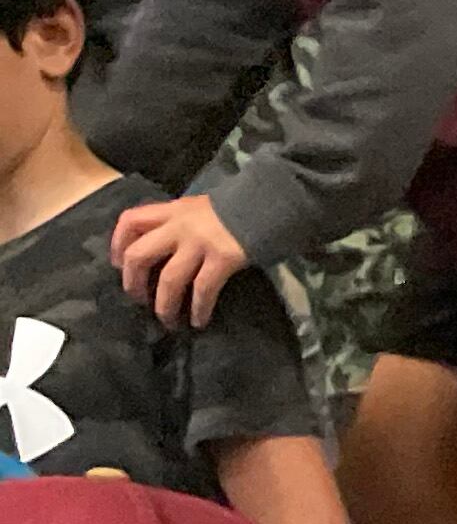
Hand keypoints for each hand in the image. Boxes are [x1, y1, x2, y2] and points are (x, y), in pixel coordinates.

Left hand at [110, 194, 251, 326]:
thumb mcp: (202, 207)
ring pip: (168, 279)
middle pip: (139, 255)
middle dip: (133, 283)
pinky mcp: (222, 259)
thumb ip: (183, 222)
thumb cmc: (240, 207)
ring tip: (168, 320)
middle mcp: (179, 226)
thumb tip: (170, 248)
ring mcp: (200, 243)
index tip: (119, 264)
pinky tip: (200, 321)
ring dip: (164, 305)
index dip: (117, 244)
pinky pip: (203, 289)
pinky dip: (199, 309)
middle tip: (139, 300)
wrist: (272, 201)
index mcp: (173, 210)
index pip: (130, 221)